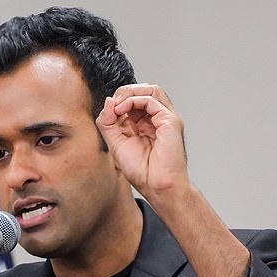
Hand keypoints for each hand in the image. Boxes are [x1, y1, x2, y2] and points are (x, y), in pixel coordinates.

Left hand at [96, 84, 188, 199]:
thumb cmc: (142, 172)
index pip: (132, 101)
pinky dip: (135, 100)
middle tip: (111, 106)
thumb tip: (108, 102)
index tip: (107, 114)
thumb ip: (108, 124)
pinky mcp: (170, 120)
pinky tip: (123, 109)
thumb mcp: (116, 145)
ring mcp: (164, 118)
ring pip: (150, 90)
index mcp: (144, 125)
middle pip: (142, 91)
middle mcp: (156, 119)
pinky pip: (152, 99)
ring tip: (117, 106)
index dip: (117, 102)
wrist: (157, 186)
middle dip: (123, 93)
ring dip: (129, 93)